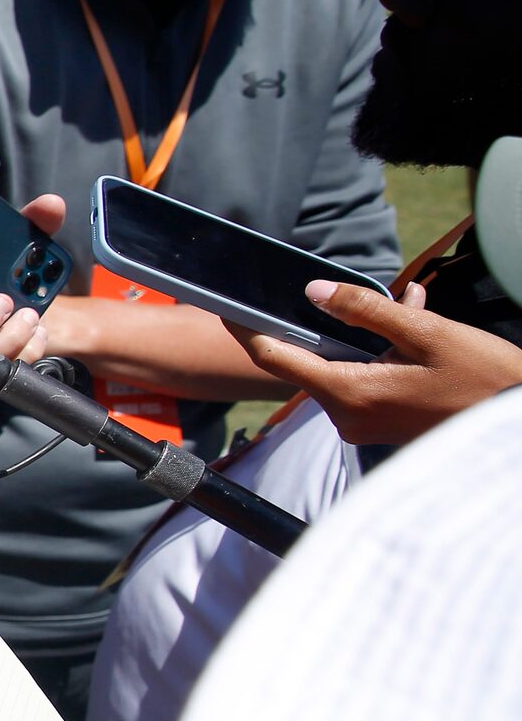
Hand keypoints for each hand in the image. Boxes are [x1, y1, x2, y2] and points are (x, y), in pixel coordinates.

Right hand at [0, 195, 62, 395]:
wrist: (30, 319)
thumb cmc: (8, 282)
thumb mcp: (16, 248)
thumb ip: (32, 225)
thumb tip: (52, 204)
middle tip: (2, 303)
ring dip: (7, 339)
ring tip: (30, 318)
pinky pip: (2, 376)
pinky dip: (24, 353)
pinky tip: (38, 334)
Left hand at [236, 279, 521, 447]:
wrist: (516, 426)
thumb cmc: (483, 379)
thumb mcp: (429, 334)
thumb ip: (367, 311)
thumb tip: (315, 292)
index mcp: (351, 393)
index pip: (278, 359)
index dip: (249, 332)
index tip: (228, 311)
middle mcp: (348, 417)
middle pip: (312, 363)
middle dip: (330, 327)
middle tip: (363, 298)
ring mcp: (364, 427)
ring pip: (342, 369)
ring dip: (364, 339)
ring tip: (410, 311)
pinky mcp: (381, 428)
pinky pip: (364, 383)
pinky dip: (378, 356)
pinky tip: (413, 334)